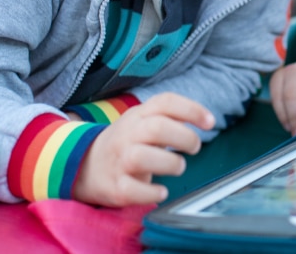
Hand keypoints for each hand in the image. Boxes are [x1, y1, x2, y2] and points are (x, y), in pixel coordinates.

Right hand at [72, 92, 213, 206]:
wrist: (85, 165)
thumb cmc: (127, 142)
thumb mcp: (144, 120)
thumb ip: (170, 117)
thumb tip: (205, 120)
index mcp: (138, 115)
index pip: (165, 102)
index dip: (192, 109)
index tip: (210, 122)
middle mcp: (127, 134)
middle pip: (157, 128)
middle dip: (185, 137)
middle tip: (194, 147)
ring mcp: (119, 160)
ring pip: (141, 157)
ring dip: (169, 163)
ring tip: (178, 167)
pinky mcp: (115, 186)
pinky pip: (131, 189)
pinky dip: (151, 192)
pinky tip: (161, 191)